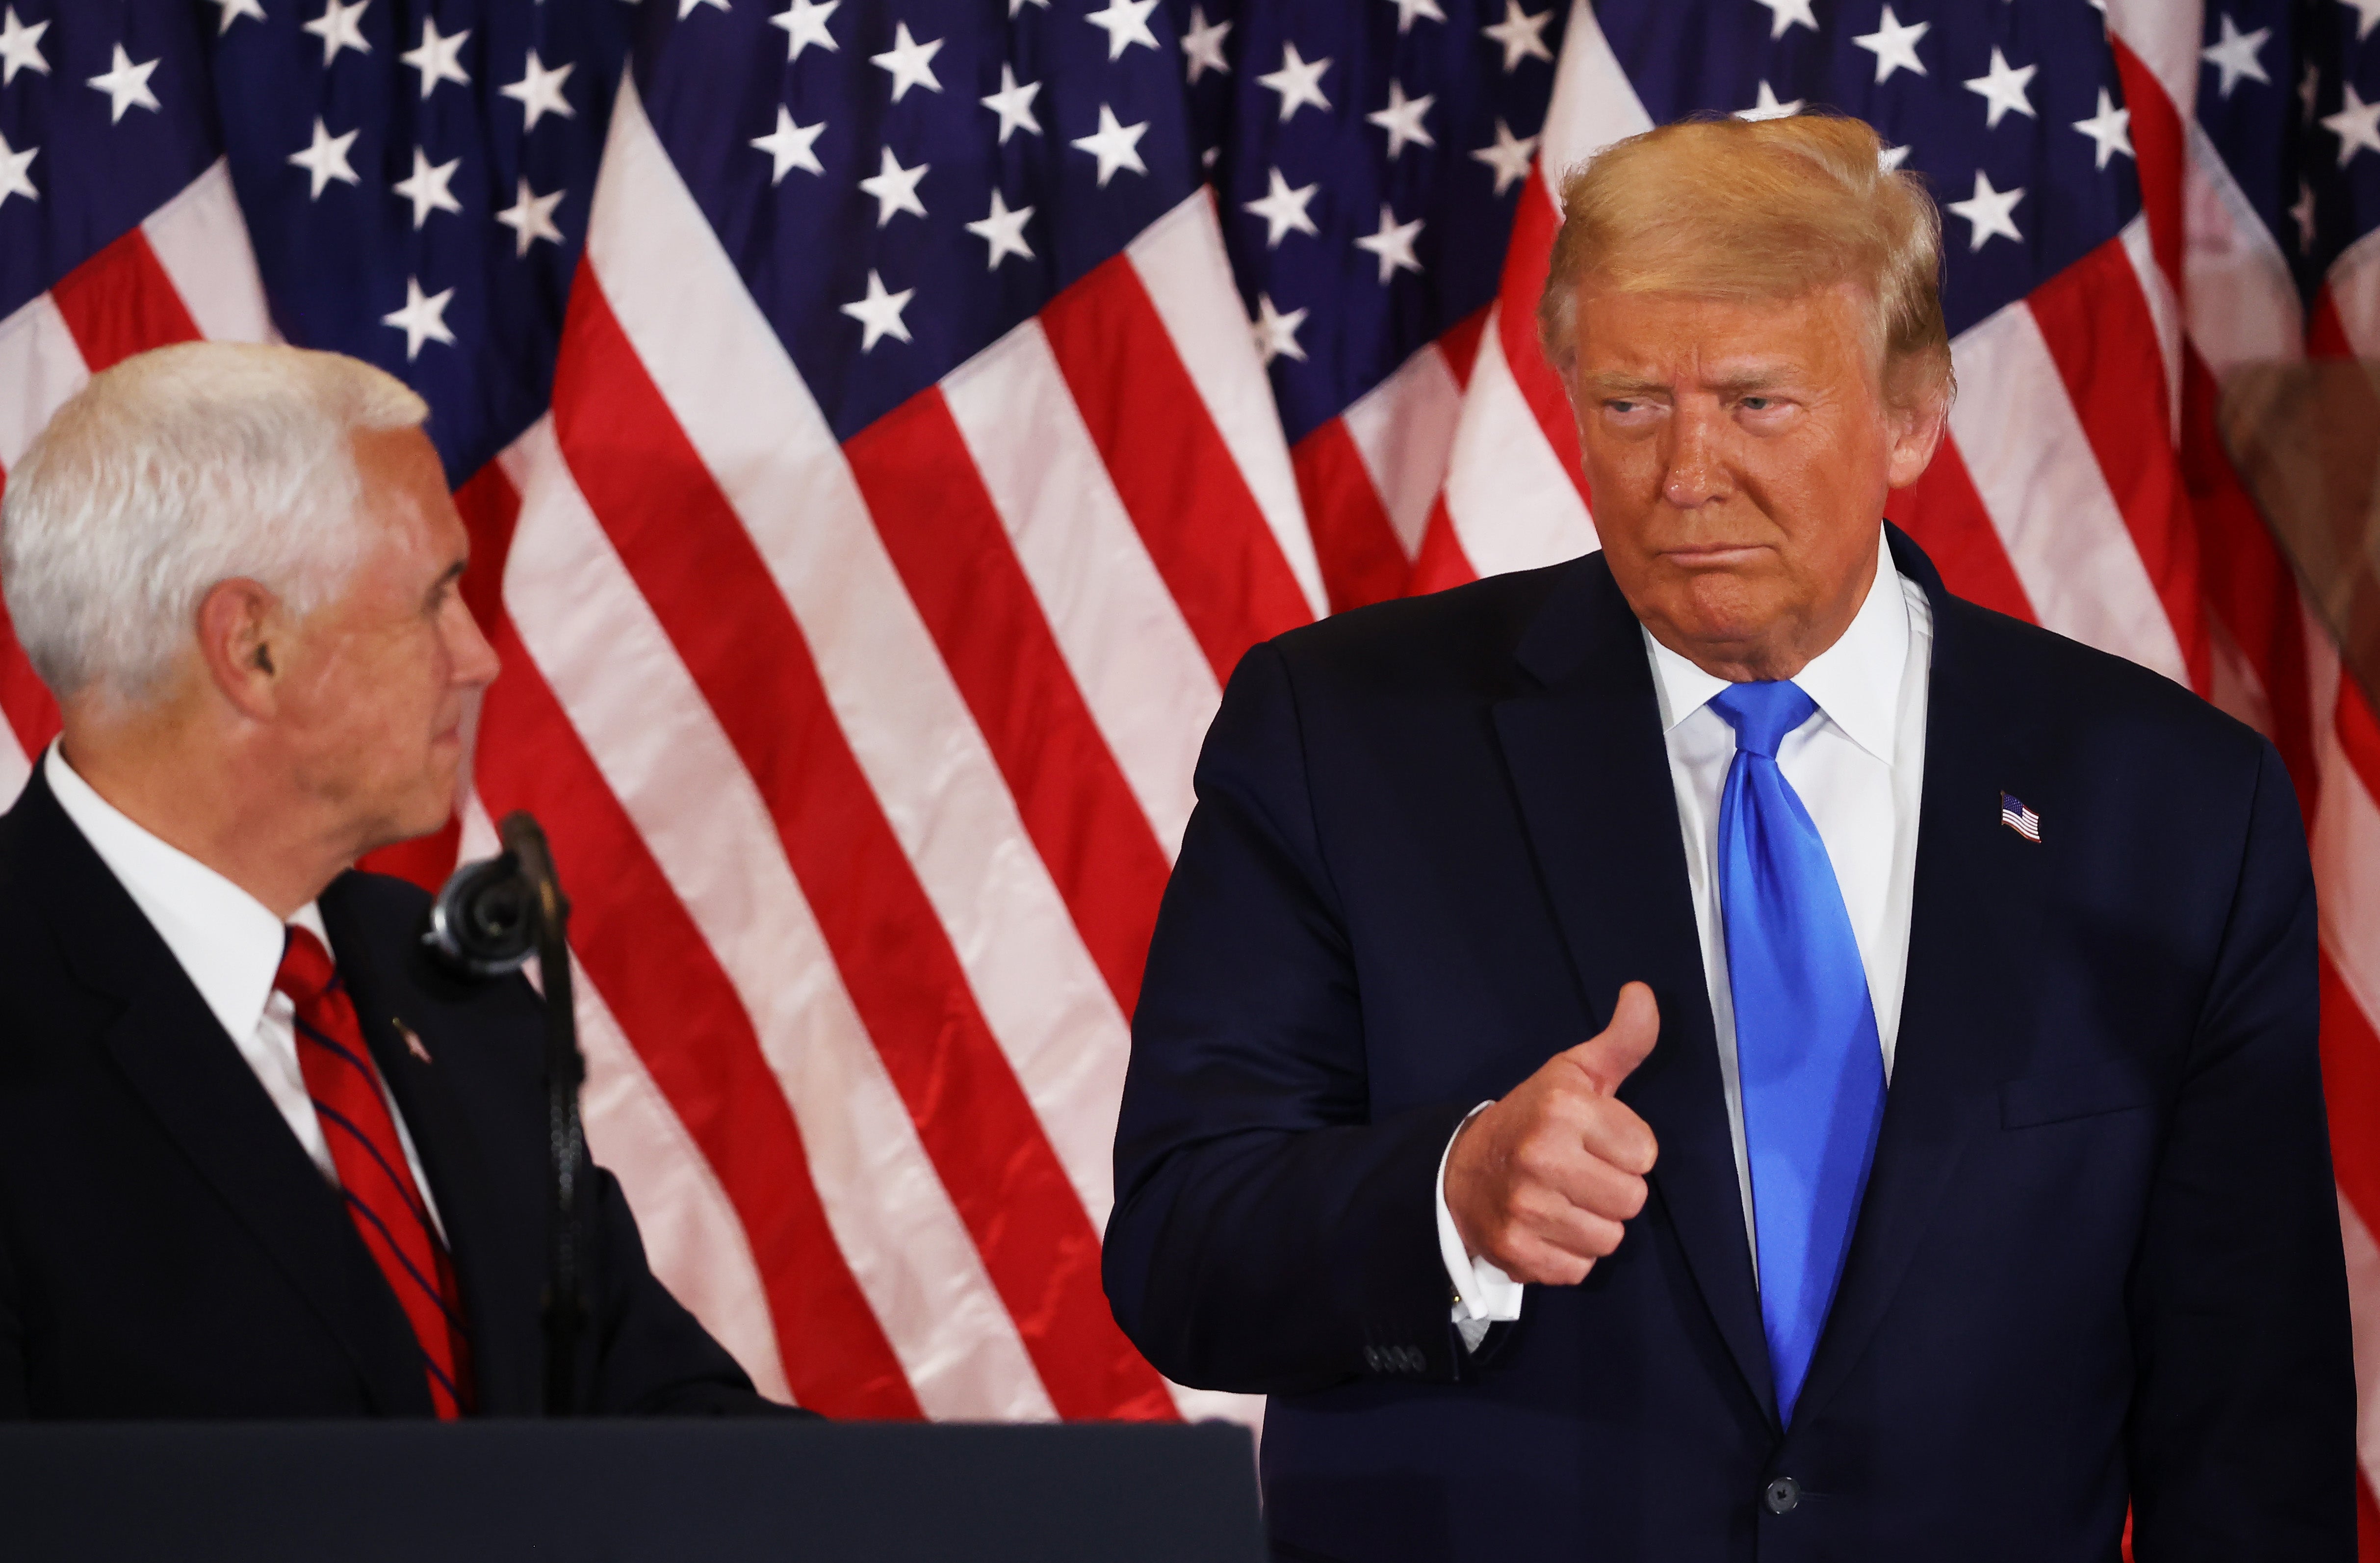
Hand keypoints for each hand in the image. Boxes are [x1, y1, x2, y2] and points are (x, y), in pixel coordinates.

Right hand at [1443, 983, 1660, 1285]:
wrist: (1458, 1171)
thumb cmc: (1530, 1119)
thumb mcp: (1573, 1074)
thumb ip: (1620, 1041)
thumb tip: (1643, 994)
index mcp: (1562, 1109)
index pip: (1645, 1153)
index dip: (1624, 1148)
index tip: (1593, 1140)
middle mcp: (1542, 1157)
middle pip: (1632, 1200)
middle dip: (1612, 1189)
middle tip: (1579, 1173)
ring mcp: (1527, 1208)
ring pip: (1609, 1239)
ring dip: (1593, 1225)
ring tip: (1563, 1201)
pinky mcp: (1518, 1252)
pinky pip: (1580, 1269)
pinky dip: (1568, 1255)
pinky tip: (1547, 1228)